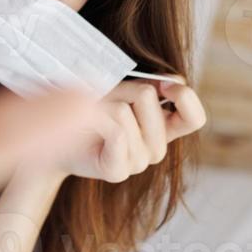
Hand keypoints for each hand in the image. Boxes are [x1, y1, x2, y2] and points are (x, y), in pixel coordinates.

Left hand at [53, 80, 206, 182]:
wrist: (57, 135)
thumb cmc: (91, 108)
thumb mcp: (125, 90)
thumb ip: (153, 84)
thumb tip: (171, 80)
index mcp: (165, 129)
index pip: (194, 118)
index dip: (184, 96)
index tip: (162, 84)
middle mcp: (156, 149)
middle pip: (148, 99)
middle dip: (121, 87)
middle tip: (105, 95)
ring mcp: (138, 163)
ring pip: (126, 112)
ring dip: (103, 101)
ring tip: (92, 109)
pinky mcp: (118, 171)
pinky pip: (118, 133)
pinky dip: (99, 118)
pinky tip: (89, 122)